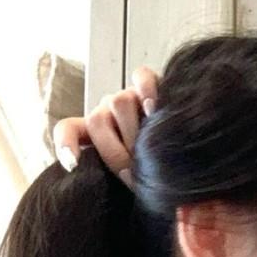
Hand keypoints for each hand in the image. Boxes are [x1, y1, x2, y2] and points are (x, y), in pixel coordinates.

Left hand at [52, 65, 159, 183]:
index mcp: (97, 132)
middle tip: (137, 172)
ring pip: (119, 103)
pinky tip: (154, 110)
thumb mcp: (136, 177)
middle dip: (117, 152)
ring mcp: (129, 96)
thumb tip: (129, 179)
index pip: (69, 129)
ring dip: (135, 130)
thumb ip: (125, 176)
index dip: (66, 143)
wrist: (190, 147)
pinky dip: (147, 91)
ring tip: (152, 150)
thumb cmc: (160, 167)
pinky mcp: (151, 83)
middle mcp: (109, 111)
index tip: (73, 165)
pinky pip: (142, 78)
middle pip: (97, 121)